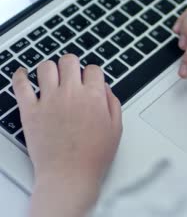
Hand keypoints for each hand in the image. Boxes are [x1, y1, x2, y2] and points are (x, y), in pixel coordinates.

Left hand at [12, 55, 121, 216]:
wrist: (69, 175)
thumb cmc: (93, 156)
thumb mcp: (116, 128)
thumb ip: (113, 104)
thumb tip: (106, 89)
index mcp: (94, 97)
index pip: (93, 69)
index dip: (93, 74)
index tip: (90, 80)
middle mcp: (71, 94)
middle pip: (69, 61)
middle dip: (72, 65)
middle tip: (71, 74)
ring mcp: (48, 101)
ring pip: (46, 67)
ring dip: (50, 68)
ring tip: (51, 76)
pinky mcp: (30, 111)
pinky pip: (20, 85)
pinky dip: (20, 76)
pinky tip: (23, 75)